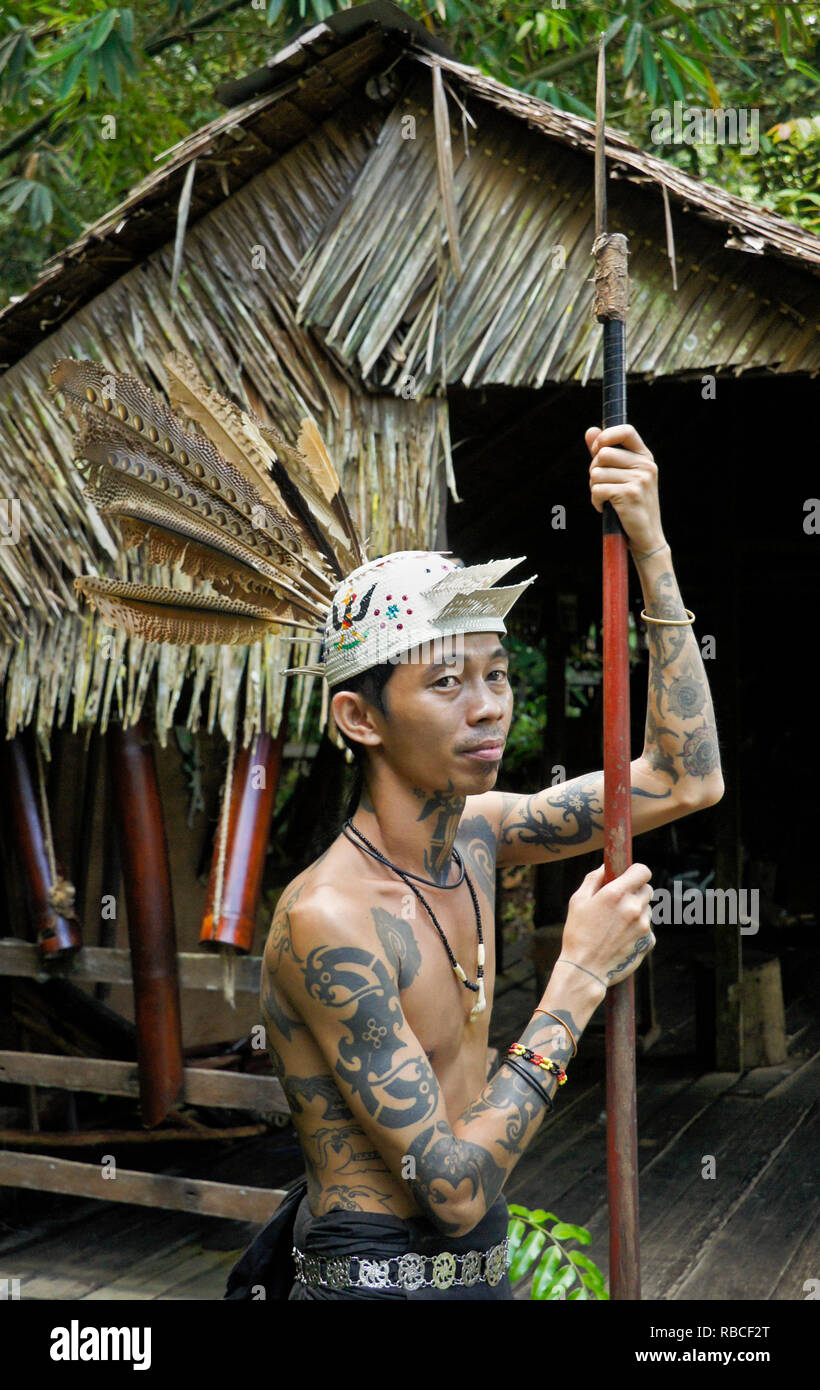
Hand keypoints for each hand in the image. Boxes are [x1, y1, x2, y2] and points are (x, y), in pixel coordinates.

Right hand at [557, 861, 655, 989]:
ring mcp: (644, 926)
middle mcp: (634, 907)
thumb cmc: (577, 934)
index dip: (636, 872)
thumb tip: (605, 867)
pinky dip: (638, 931)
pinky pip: (648, 929)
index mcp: (616, 893)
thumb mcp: (578, 901)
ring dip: (637, 912)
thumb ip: (593, 879)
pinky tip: (621, 939)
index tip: (629, 877)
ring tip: (617, 925)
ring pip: (648, 910)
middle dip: (636, 892)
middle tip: (620, 902)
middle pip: (648, 889)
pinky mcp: (648, 942)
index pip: (643, 871)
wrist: (585, 969)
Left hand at [585, 423, 665, 556]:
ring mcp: (639, 480)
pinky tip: (605, 508)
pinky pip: (596, 490)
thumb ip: (605, 453)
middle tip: (602, 485)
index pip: (625, 430)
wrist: (646, 538)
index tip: (597, 450)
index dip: (605, 436)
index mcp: (645, 458)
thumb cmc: (631, 506)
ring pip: (596, 473)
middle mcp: (645, 466)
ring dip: (594, 488)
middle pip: (603, 454)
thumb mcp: (622, 476)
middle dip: (594, 470)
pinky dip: (595, 501)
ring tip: (607, 499)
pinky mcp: (629, 494)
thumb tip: (590, 431)